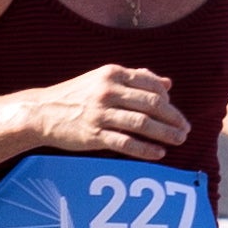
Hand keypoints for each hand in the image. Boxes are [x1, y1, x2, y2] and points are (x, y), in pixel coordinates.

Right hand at [52, 59, 194, 164]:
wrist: (41, 112)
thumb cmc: (77, 95)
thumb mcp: (103, 79)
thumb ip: (136, 79)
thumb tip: (168, 84)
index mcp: (112, 74)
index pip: (151, 85)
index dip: (168, 100)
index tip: (175, 112)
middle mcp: (108, 92)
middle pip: (151, 104)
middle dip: (173, 117)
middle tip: (186, 129)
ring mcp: (100, 114)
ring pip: (142, 124)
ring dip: (165, 133)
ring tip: (179, 140)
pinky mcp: (93, 135)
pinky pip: (126, 143)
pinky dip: (145, 149)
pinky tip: (158, 153)